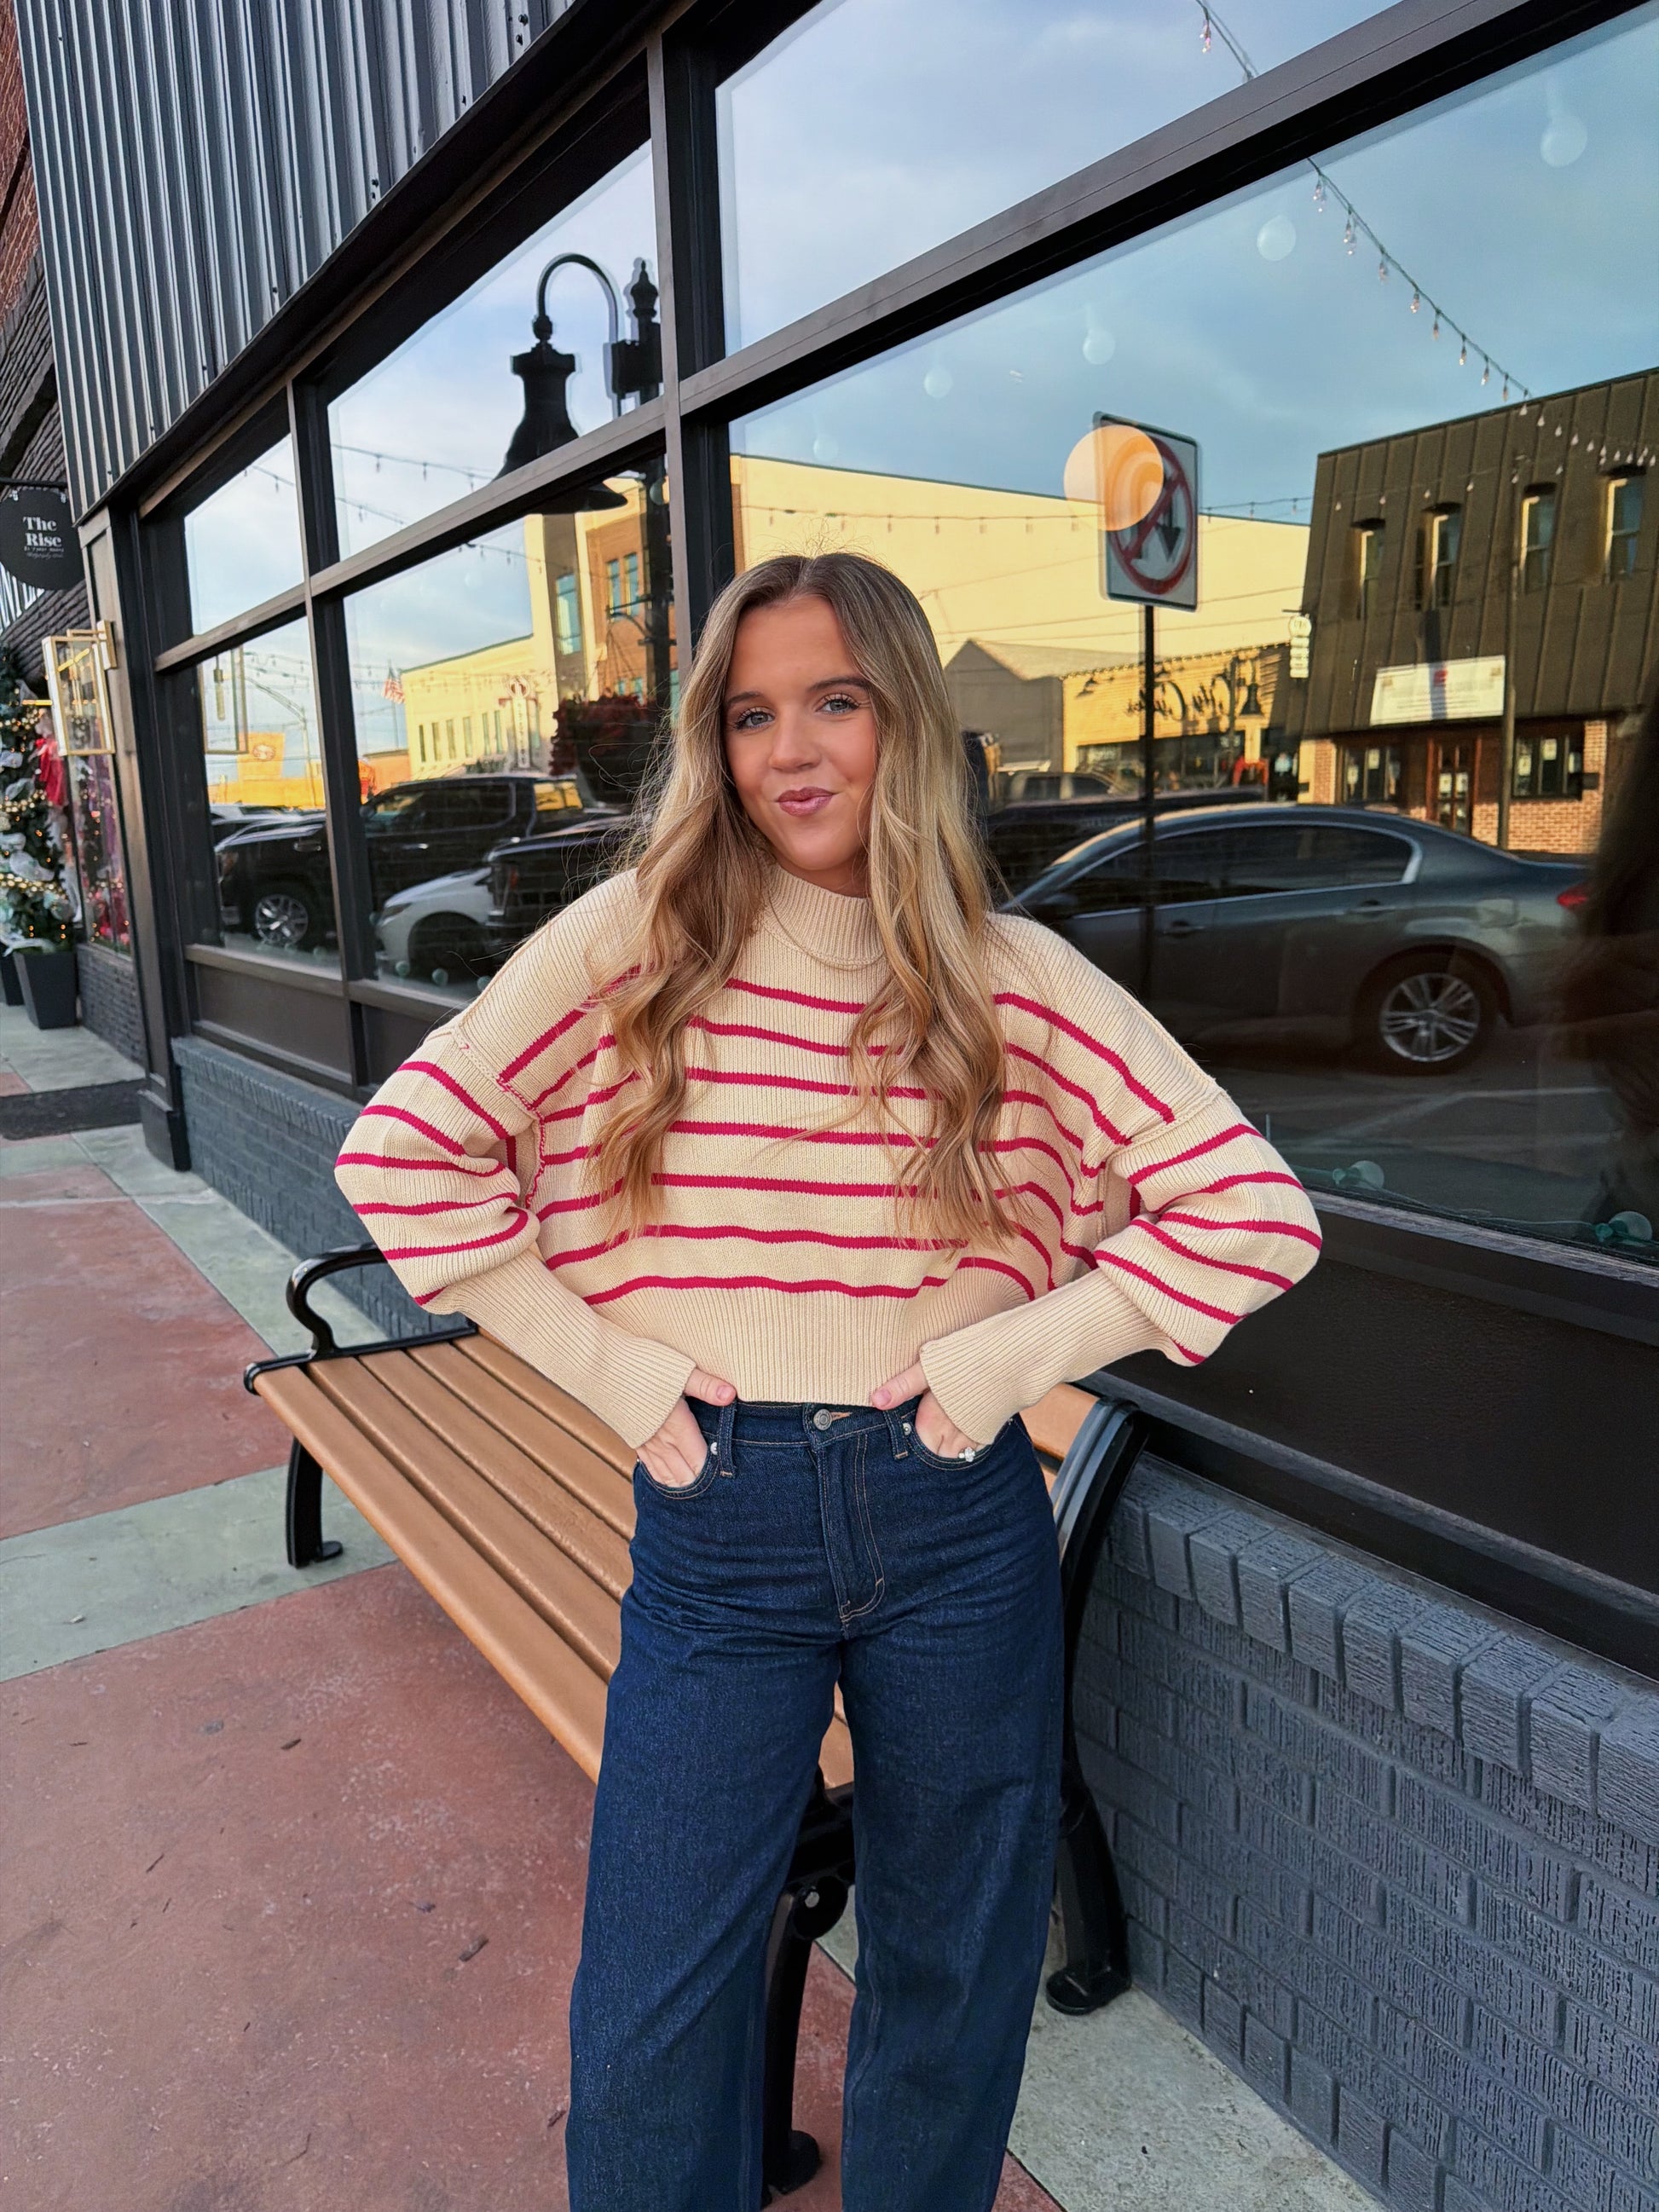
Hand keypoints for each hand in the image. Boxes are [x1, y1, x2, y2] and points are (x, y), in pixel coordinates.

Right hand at [637, 1368, 734, 1488]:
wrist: (599, 1367)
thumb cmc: (640, 1365)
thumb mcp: (678, 1370)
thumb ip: (705, 1385)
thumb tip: (731, 1394)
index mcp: (677, 1426)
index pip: (700, 1461)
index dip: (715, 1474)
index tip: (730, 1480)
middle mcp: (661, 1441)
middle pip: (686, 1474)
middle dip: (702, 1486)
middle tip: (719, 1496)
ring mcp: (645, 1443)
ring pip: (668, 1476)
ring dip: (683, 1486)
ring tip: (699, 1499)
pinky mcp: (634, 1439)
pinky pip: (651, 1469)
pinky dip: (664, 1480)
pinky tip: (670, 1483)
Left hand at [870, 1362, 980, 1460]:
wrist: (1014, 1358)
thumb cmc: (969, 1359)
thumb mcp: (929, 1367)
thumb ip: (902, 1386)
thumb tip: (875, 1400)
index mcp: (934, 1422)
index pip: (916, 1451)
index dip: (909, 1450)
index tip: (904, 1449)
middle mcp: (954, 1435)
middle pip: (935, 1458)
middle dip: (927, 1456)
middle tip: (918, 1454)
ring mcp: (974, 1435)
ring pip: (955, 1457)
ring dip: (945, 1454)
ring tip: (938, 1447)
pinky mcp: (990, 1430)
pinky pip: (974, 1450)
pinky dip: (964, 1449)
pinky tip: (960, 1440)